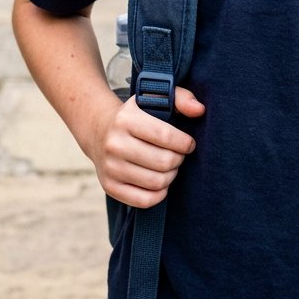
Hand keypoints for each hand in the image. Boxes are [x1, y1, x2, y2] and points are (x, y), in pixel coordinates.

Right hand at [96, 86, 204, 208]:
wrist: (99, 130)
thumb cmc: (136, 115)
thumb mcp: (153, 97)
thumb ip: (181, 97)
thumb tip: (199, 110)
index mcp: (126, 119)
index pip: (165, 136)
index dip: (185, 143)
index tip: (189, 143)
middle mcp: (114, 144)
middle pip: (164, 162)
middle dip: (178, 159)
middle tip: (178, 155)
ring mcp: (110, 167)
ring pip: (156, 182)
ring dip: (171, 176)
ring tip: (170, 166)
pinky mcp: (109, 186)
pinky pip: (144, 201)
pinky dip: (159, 194)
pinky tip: (161, 181)